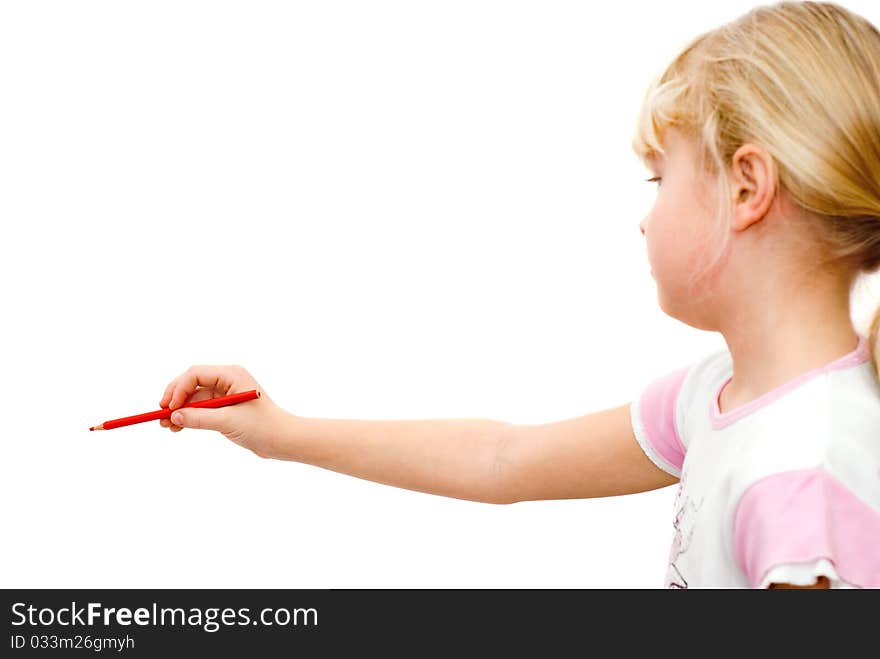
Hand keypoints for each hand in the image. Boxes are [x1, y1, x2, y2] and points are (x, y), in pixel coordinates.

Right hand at [159, 364, 289, 458]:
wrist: (283, 441)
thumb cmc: (263, 427)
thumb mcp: (228, 422)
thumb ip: (199, 418)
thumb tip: (174, 416)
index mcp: (232, 374)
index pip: (196, 374)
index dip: (178, 388)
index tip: (168, 406)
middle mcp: (228, 380)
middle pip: (192, 383)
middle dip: (176, 398)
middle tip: (161, 415)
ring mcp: (225, 394)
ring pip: (194, 398)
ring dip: (180, 410)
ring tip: (166, 425)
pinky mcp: (224, 408)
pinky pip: (200, 408)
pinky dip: (189, 416)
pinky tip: (178, 427)